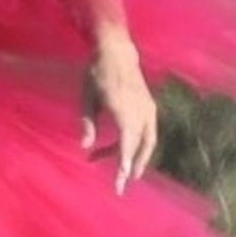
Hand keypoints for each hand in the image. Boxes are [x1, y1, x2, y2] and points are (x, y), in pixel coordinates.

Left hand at [80, 26, 156, 193]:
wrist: (117, 52)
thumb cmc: (97, 74)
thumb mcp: (87, 98)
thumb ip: (88, 124)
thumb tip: (85, 148)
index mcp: (123, 110)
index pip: (127, 144)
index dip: (124, 164)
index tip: (121, 181)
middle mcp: (140, 111)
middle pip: (140, 147)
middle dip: (131, 166)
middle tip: (121, 184)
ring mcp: (148, 109)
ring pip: (148, 142)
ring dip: (137, 158)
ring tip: (125, 171)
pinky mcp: (150, 107)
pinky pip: (149, 132)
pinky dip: (139, 144)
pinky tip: (125, 148)